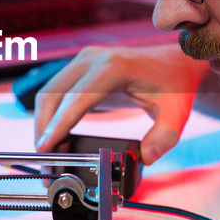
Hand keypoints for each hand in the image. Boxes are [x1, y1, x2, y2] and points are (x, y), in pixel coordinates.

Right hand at [34, 42, 208, 163]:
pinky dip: (51, 114)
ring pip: (49, 93)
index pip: (77, 99)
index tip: (46, 147)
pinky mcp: (80, 67)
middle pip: (54, 95)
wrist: (174, 62)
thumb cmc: (174, 86)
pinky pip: (56, 91)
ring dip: (44, 122)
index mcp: (114, 68)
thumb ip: (164, 138)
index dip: (59, 124)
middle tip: (44, 160)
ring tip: (48, 152)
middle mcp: (94, 59)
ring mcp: (84, 60)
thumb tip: (146, 157)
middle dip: (44, 128)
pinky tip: (55, 136)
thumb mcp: (176, 114)